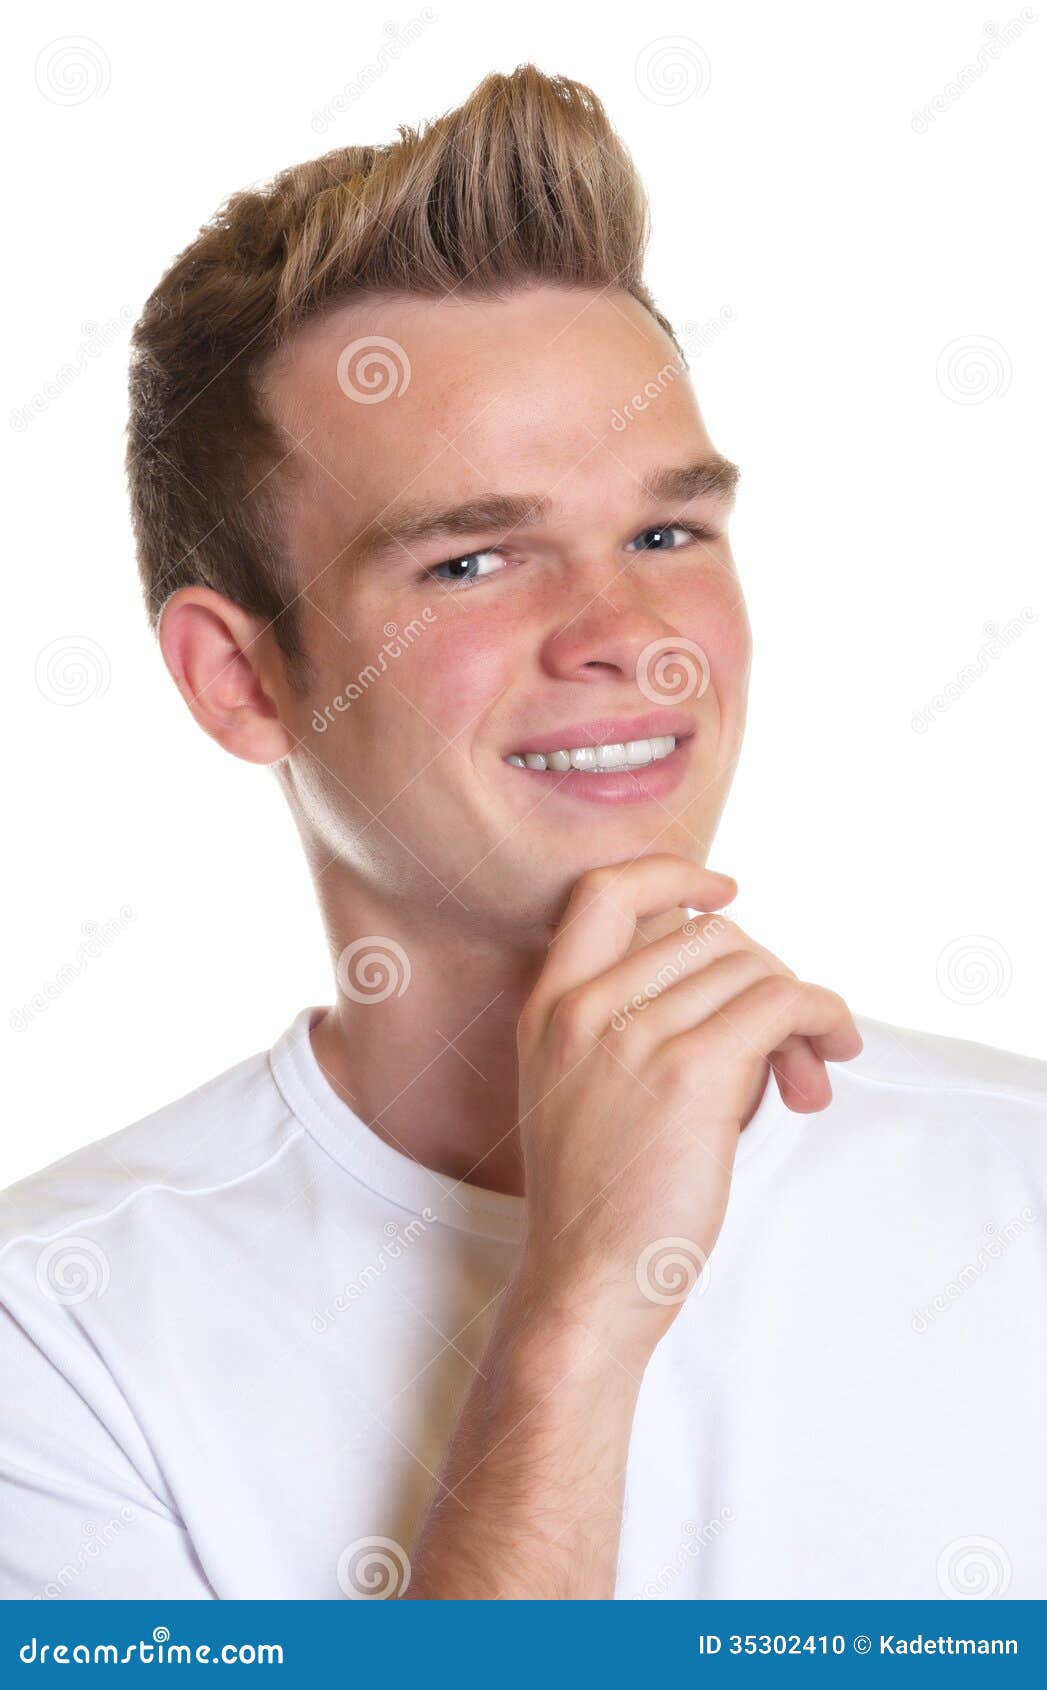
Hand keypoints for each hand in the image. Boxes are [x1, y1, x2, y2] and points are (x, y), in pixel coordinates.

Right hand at [513, 854, 861, 1363]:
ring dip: (799, 1010)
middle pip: (706, 934)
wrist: (586, 1284)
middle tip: (791, 1046)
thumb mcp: (586, 1091)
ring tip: (807, 1078)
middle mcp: (583, 1009)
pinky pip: (782, 1003)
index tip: (724, 889)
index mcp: (548, 1007)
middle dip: (764, 975)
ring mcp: (633, 1037)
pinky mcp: (689, 1073)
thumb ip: (644, 1026)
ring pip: (752, 967)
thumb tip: (765, 998)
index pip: (604, 892)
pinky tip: (830, 1052)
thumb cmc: (601, 1201)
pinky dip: (822, 1016)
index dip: (672, 874)